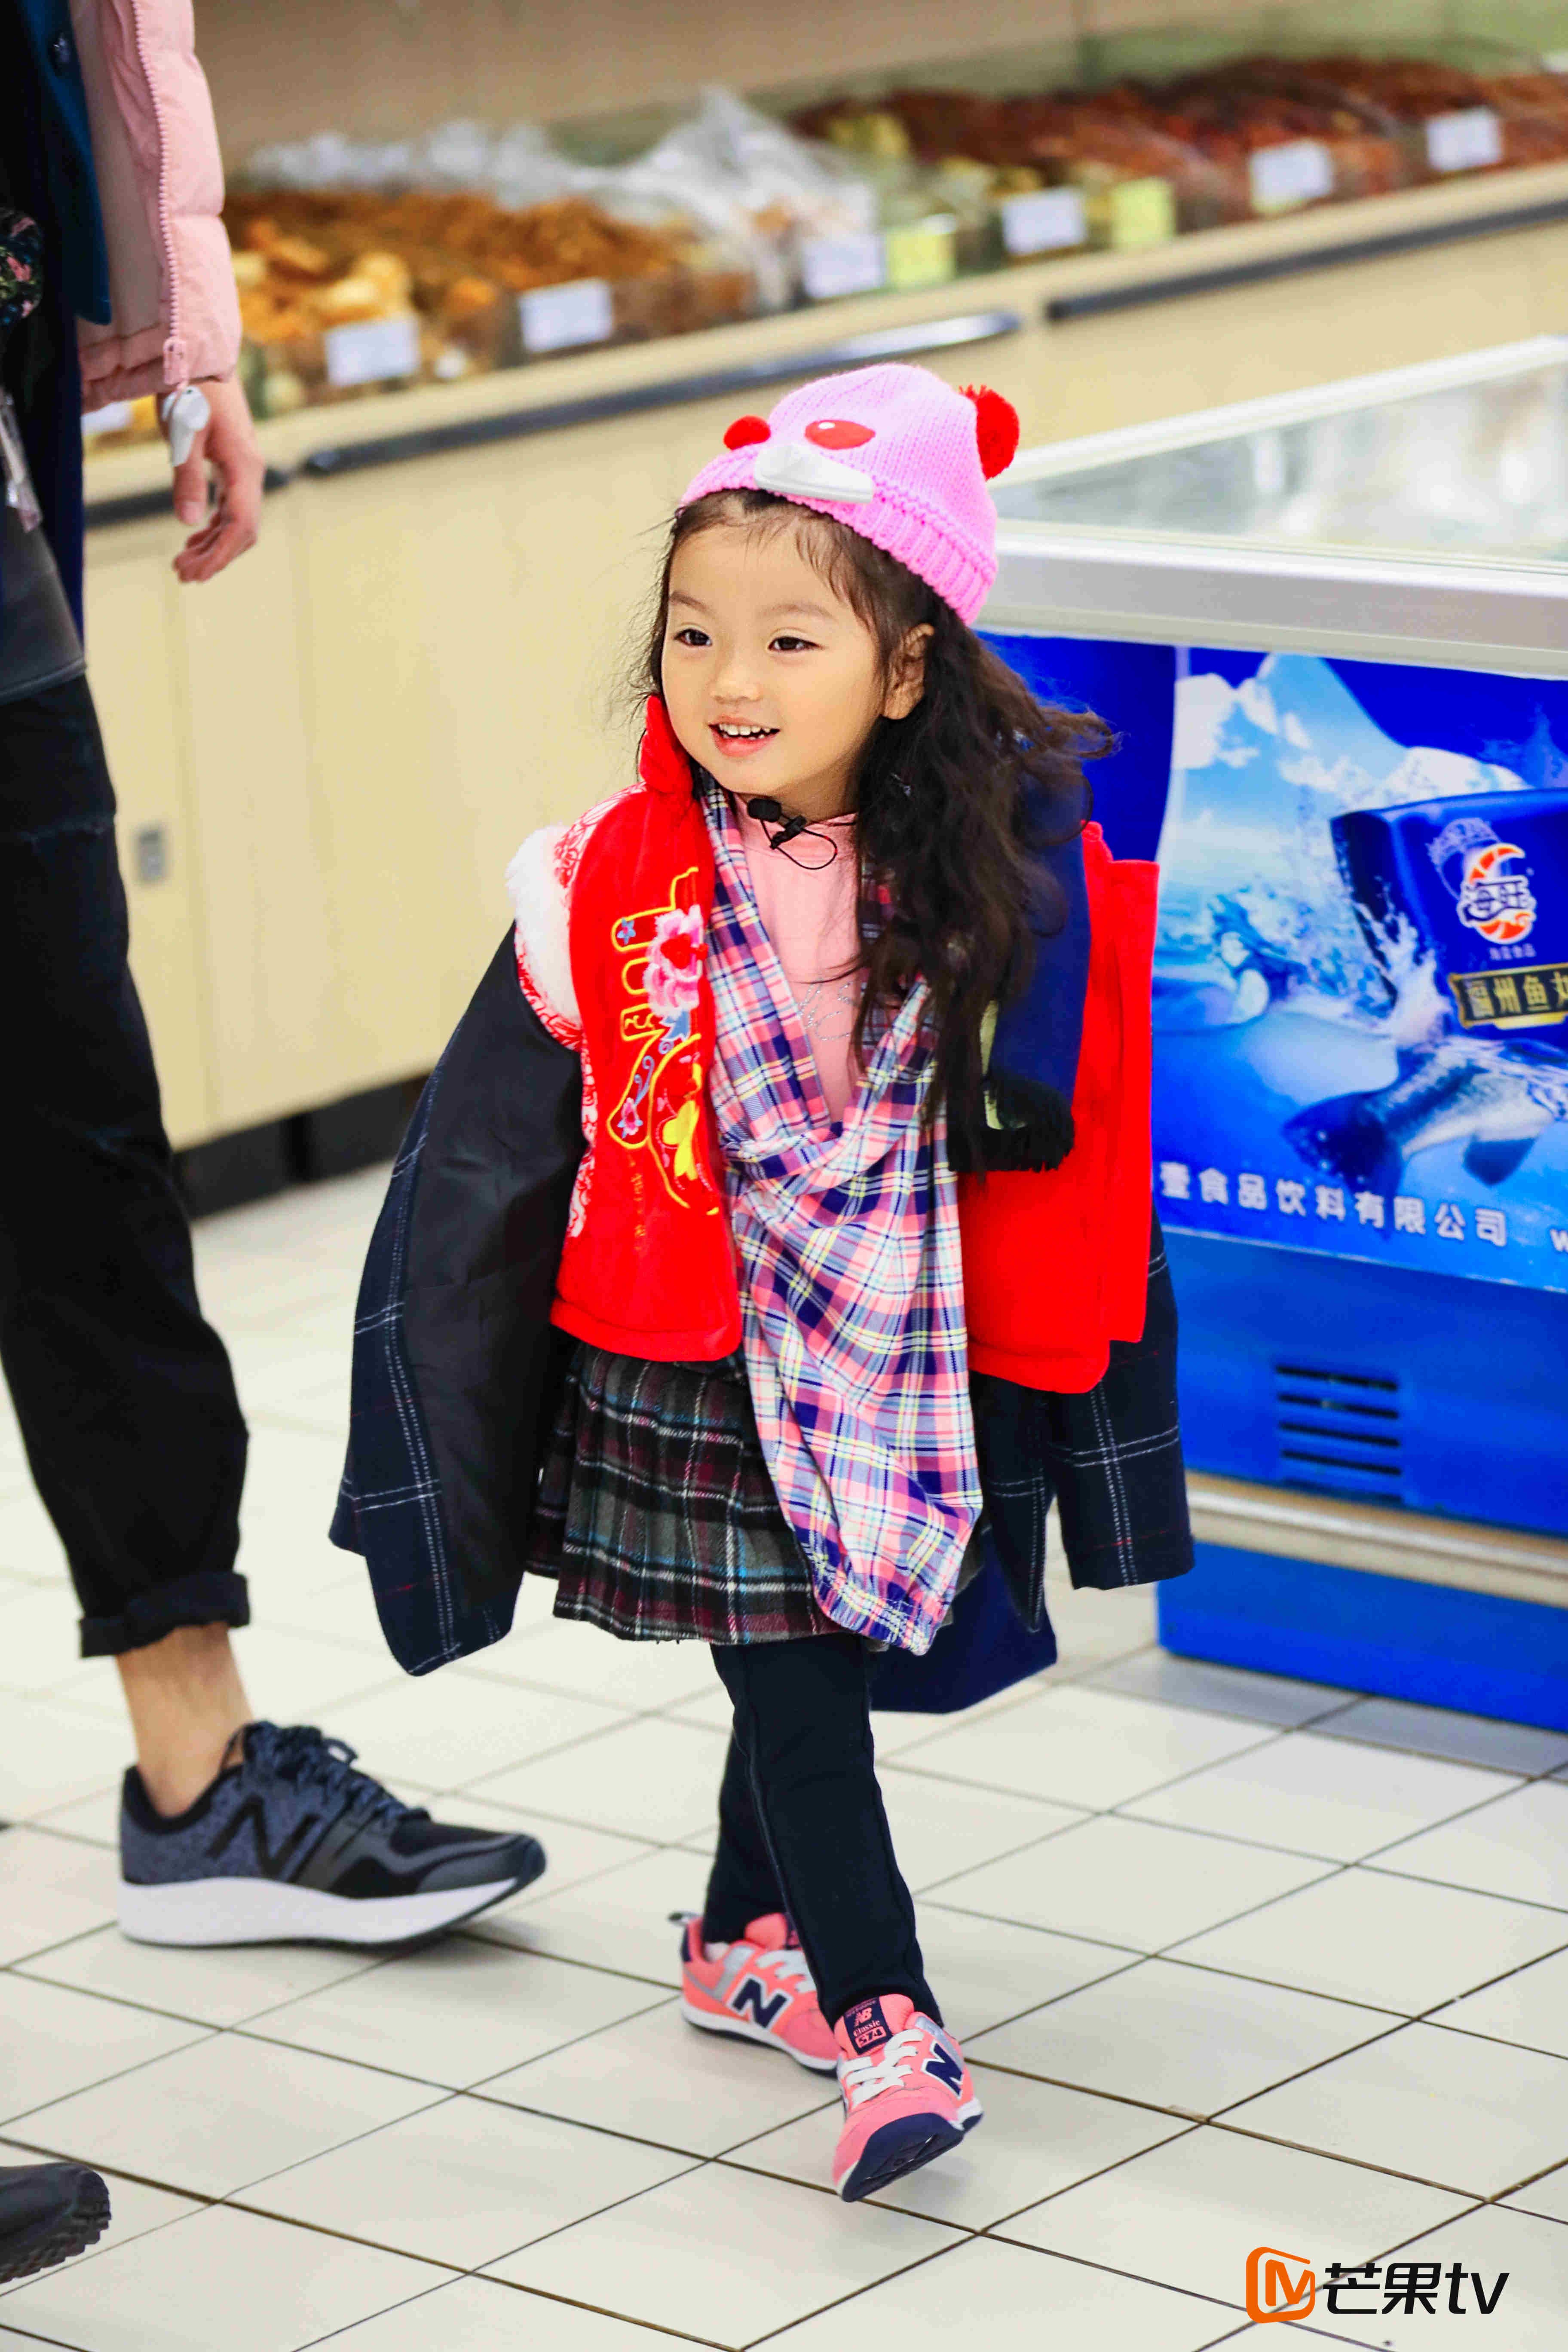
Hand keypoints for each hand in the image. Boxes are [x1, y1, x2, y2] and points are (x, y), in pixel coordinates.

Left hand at [166, 374, 263, 582]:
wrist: (197, 355)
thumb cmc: (189, 389)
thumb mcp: (182, 433)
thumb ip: (186, 478)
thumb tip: (188, 523)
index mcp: (243, 467)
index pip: (241, 526)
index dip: (220, 555)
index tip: (196, 574)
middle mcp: (250, 472)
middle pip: (241, 531)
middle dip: (214, 556)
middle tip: (181, 573)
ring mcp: (243, 469)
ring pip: (235, 521)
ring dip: (211, 544)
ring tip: (182, 561)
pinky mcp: (232, 465)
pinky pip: (228, 506)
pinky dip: (212, 526)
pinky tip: (193, 535)